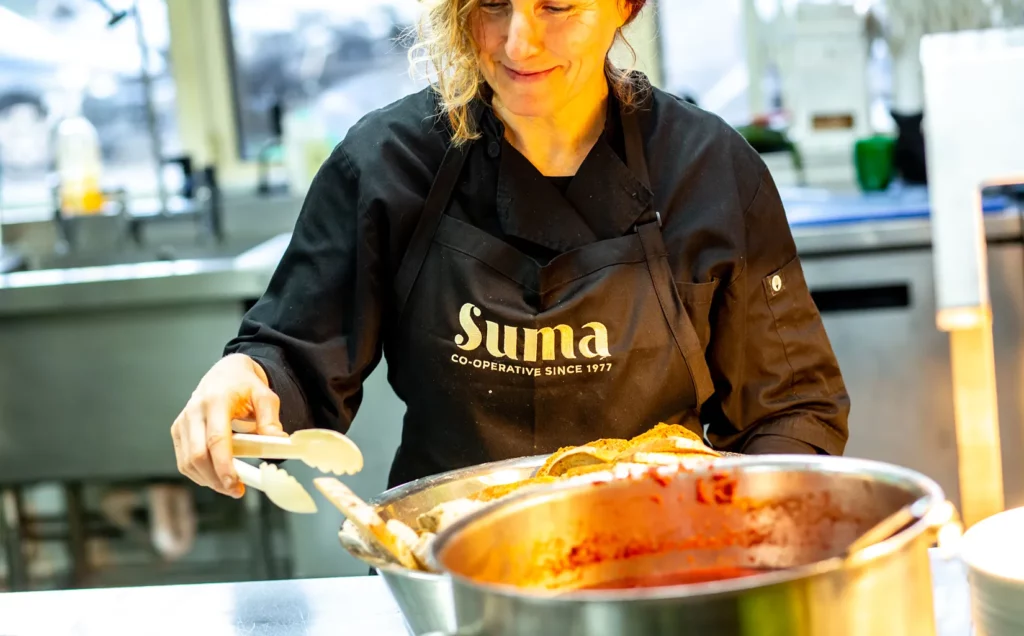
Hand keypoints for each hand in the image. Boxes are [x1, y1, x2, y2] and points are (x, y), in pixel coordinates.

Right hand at [171, 354, 287, 496]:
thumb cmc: (245, 385)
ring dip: (207, 480)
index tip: (235, 484)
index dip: (224, 465)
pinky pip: (184, 460)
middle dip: (215, 479)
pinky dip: (199, 474)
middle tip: (236, 490)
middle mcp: (194, 410)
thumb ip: (270, 420)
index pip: (216, 439)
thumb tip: (278, 443)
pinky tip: (216, 477)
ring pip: (187, 461)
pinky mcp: (178, 430)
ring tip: (230, 486)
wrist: (225, 372)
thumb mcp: (265, 396)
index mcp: (216, 400)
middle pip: (197, 454)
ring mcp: (183, 421)